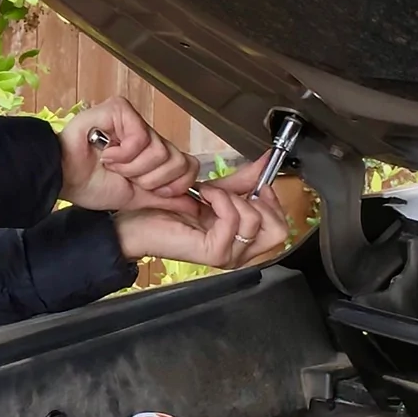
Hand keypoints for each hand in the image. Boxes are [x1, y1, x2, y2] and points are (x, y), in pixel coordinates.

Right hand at [59, 96, 198, 213]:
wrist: (63, 179)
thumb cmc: (91, 186)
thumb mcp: (136, 198)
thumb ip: (165, 199)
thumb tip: (195, 205)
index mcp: (152, 152)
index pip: (188, 165)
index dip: (173, 184)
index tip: (147, 189)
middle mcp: (147, 133)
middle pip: (177, 160)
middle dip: (150, 179)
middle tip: (124, 176)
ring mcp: (133, 119)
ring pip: (160, 151)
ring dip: (132, 167)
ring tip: (111, 164)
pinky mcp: (119, 110)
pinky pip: (140, 137)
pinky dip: (122, 154)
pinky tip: (105, 153)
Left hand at [112, 177, 289, 268]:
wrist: (137, 221)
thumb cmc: (169, 209)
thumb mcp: (215, 191)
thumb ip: (243, 181)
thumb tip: (268, 161)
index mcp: (243, 240)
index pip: (280, 226)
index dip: (272, 199)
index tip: (257, 182)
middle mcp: (240, 252)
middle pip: (278, 231)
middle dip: (259, 202)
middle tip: (233, 192)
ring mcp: (228, 255)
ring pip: (255, 221)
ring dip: (232, 196)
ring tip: (209, 192)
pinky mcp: (214, 253)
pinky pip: (232, 220)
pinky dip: (220, 199)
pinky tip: (204, 196)